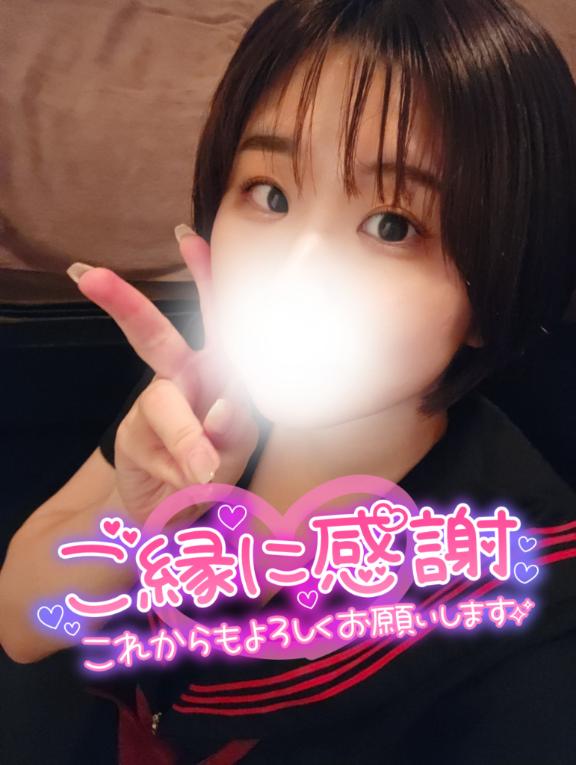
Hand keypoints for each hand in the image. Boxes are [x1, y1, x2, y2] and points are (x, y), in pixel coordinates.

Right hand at [68, 226, 260, 523]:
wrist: (181, 506)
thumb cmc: (219, 461)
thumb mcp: (241, 444)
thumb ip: (236, 426)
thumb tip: (218, 409)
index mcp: (216, 366)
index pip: (214, 317)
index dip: (203, 277)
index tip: (184, 238)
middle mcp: (184, 377)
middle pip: (153, 336)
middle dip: (126, 305)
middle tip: (87, 276)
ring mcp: (154, 407)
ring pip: (162, 404)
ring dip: (185, 437)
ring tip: (204, 473)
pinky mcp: (132, 438)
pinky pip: (159, 452)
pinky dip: (183, 473)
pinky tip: (191, 484)